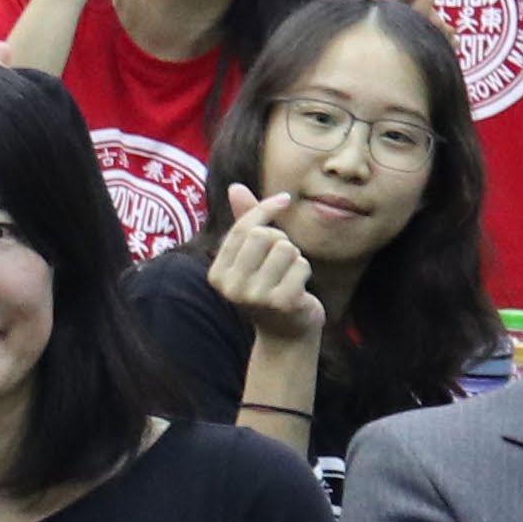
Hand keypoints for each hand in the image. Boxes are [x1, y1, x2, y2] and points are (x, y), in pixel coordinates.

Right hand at [208, 185, 325, 347]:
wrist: (286, 335)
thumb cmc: (269, 288)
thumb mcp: (253, 256)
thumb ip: (245, 221)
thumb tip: (235, 186)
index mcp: (217, 275)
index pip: (242, 228)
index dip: (266, 209)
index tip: (285, 199)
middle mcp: (231, 288)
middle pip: (263, 235)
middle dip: (280, 241)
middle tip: (281, 261)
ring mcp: (255, 297)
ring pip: (285, 248)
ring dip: (294, 258)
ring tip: (288, 276)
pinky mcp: (281, 303)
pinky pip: (301, 264)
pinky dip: (305, 271)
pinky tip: (299, 289)